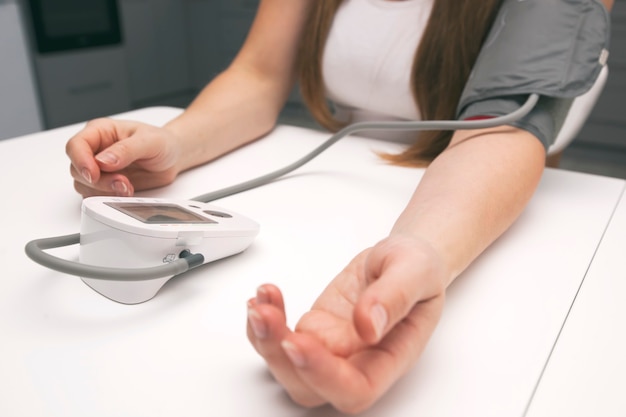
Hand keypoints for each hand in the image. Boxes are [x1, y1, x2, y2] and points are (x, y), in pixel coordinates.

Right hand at [66, 118, 182, 196]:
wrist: (173, 157)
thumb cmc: (162, 142)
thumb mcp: (149, 141)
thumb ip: (126, 150)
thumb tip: (104, 161)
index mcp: (100, 131)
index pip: (76, 146)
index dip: (80, 161)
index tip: (93, 174)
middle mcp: (95, 150)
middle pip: (77, 169)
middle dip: (98, 180)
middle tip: (122, 182)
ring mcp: (99, 169)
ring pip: (84, 185)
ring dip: (104, 191)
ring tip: (128, 186)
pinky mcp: (106, 184)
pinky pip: (96, 196)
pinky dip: (109, 197)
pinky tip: (126, 191)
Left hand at [247, 235, 447, 413]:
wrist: (402, 259)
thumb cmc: (418, 268)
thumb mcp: (416, 268)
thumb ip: (395, 296)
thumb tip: (368, 325)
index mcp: (391, 356)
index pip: (356, 388)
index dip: (323, 375)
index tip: (299, 340)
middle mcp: (358, 360)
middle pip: (311, 387)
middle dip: (280, 357)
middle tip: (266, 317)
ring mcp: (332, 347)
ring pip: (289, 367)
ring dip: (265, 340)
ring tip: (261, 303)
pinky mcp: (314, 330)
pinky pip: (281, 338)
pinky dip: (263, 322)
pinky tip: (264, 298)